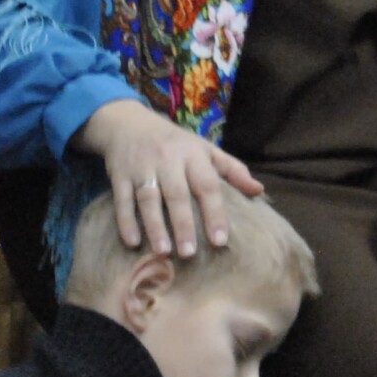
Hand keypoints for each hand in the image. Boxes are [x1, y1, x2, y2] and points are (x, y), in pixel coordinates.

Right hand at [74, 99, 262, 257]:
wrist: (129, 123)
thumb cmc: (176, 143)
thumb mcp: (206, 150)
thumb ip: (232, 170)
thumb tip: (258, 191)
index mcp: (194, 155)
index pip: (207, 185)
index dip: (215, 213)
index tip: (220, 240)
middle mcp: (168, 160)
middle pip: (177, 195)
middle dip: (184, 225)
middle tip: (190, 253)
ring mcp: (141, 167)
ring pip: (148, 198)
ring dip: (155, 226)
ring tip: (164, 252)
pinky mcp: (118, 175)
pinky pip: (121, 200)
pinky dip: (125, 221)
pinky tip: (133, 242)